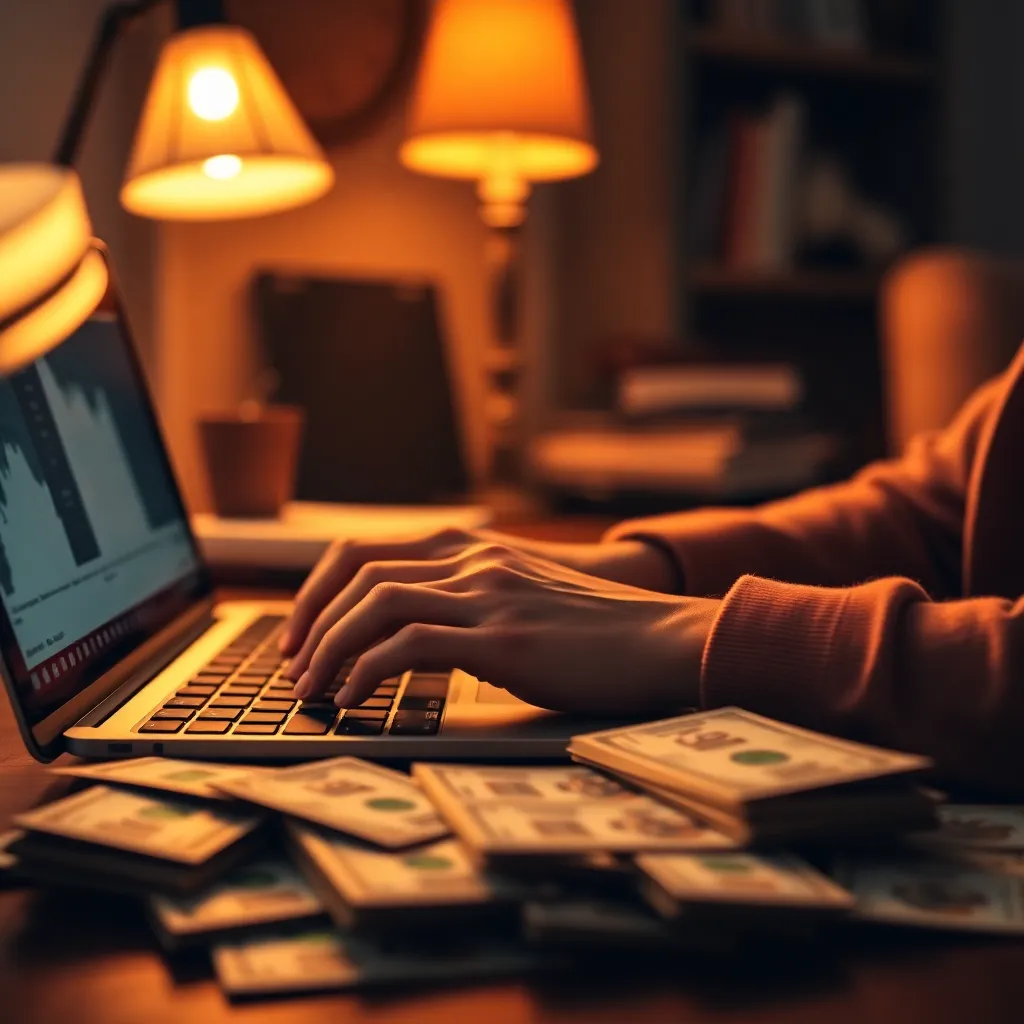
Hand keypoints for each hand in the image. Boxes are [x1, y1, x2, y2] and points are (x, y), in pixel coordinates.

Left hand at [279, 526, 678, 656]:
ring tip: (313, 691)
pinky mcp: (503, 640)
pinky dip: (367, 672)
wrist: (661, 638)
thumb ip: (471, 600)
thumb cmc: (594, 631)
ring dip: (330, 650)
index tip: (301, 632)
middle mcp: (473, 562)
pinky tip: (355, 701)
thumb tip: (414, 637)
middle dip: (313, 624)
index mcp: (473, 548)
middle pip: (360, 575)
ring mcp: (488, 596)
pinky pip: (409, 647)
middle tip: (294, 670)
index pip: (365, 550)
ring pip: (376, 606)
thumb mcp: (523, 597)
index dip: (319, 590)